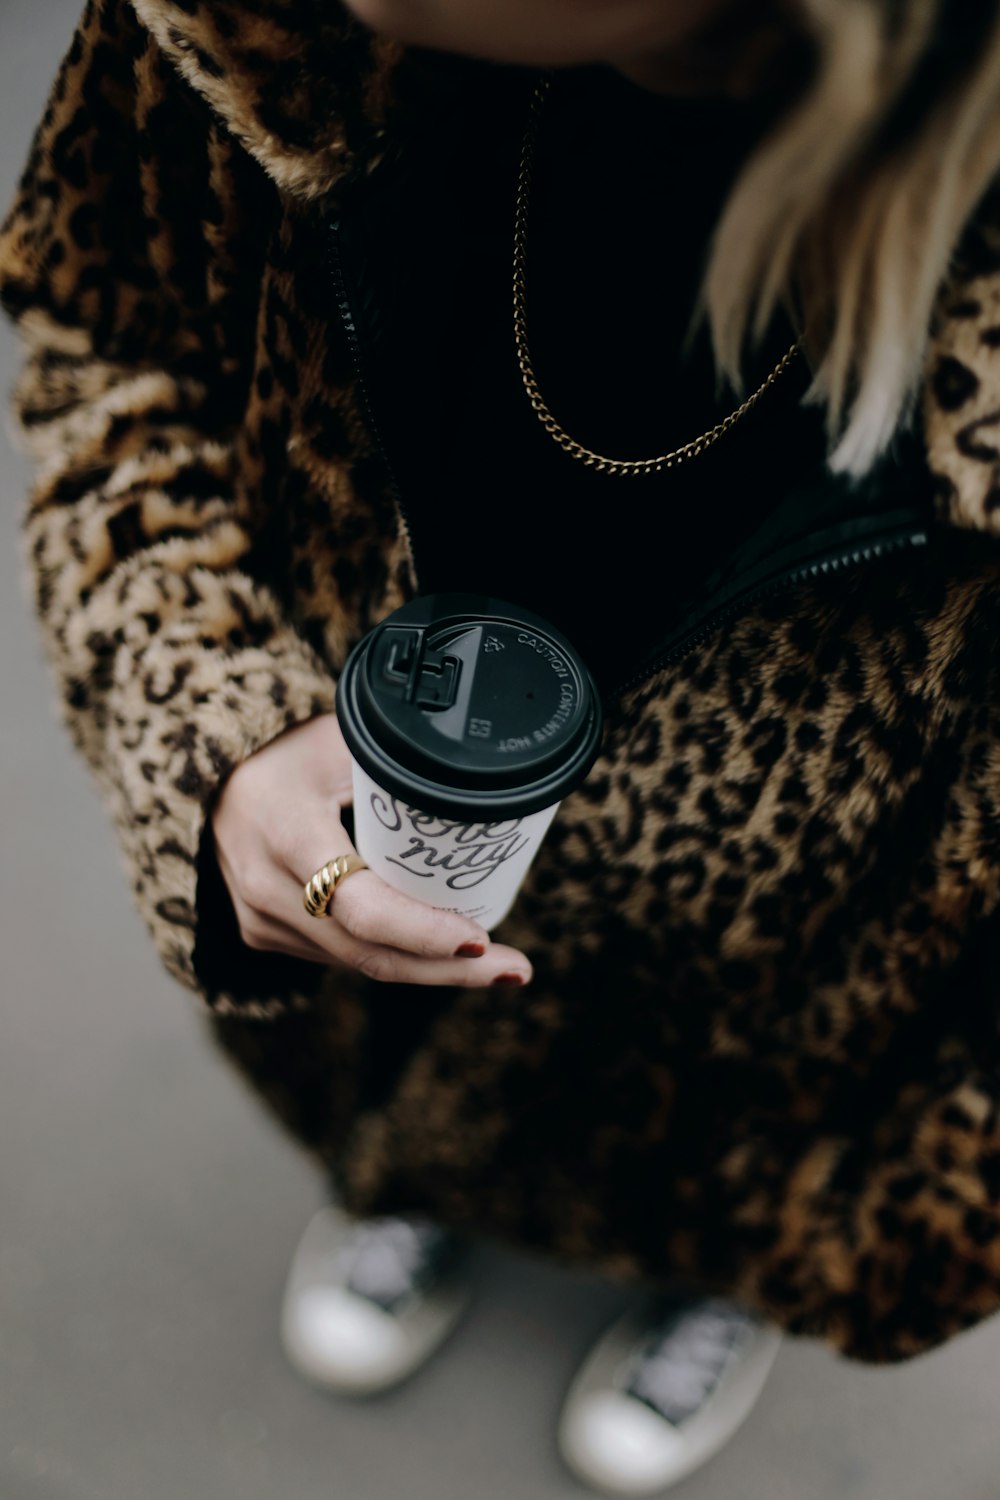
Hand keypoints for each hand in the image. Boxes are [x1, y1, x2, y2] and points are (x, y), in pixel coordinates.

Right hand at [209, 713, 532, 987]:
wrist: (205, 777)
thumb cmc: (285, 748)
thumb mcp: (339, 738)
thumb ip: (401, 757)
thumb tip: (484, 769)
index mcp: (285, 830)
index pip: (360, 903)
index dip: (421, 930)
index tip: (480, 937)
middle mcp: (266, 887)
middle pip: (368, 951)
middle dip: (448, 968)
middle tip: (515, 969)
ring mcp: (261, 919)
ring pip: (358, 963)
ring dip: (429, 969)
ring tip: (496, 965)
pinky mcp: (266, 935)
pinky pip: (342, 956)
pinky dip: (395, 956)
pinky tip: (440, 954)